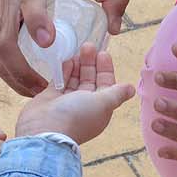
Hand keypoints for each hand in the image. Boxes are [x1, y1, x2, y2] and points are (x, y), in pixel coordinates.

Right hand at [0, 0, 130, 97]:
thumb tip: (115, 29)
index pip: (30, 3)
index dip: (37, 22)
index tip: (48, 41)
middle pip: (5, 40)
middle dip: (21, 69)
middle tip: (45, 87)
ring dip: (13, 75)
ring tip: (36, 91)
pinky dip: (8, 70)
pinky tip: (25, 80)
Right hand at [14, 44, 136, 145]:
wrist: (45, 130)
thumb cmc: (77, 116)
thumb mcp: (103, 103)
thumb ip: (116, 93)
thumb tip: (132, 89)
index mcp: (99, 108)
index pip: (106, 85)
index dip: (105, 70)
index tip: (103, 54)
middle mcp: (84, 105)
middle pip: (90, 80)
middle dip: (91, 64)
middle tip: (89, 46)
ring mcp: (66, 102)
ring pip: (75, 79)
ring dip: (78, 64)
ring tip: (78, 48)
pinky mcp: (50, 98)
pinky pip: (60, 80)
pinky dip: (64, 70)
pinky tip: (67, 58)